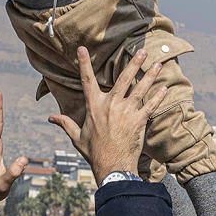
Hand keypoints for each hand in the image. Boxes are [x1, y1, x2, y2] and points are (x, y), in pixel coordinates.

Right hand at [49, 47, 165, 182]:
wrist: (112, 166)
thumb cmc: (94, 152)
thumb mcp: (77, 137)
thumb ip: (66, 123)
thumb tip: (51, 118)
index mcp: (94, 106)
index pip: (87, 81)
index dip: (83, 64)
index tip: (82, 49)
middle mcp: (110, 105)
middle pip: (123, 78)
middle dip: (134, 63)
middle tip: (143, 51)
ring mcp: (126, 112)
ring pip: (140, 89)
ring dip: (151, 76)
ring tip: (159, 65)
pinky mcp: (139, 120)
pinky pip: (150, 105)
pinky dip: (158, 97)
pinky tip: (165, 89)